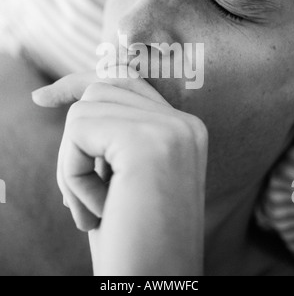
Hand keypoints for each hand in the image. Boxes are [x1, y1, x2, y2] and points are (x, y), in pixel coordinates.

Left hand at [33, 68, 207, 275]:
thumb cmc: (132, 241)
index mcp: (183, 131)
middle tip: (82, 198)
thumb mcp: (120, 179)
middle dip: (74, 142)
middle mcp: (184, 124)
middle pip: (100, 91)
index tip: (43, 98)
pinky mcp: (147, 141)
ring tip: (95, 209)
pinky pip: (80, 131)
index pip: (126, 83)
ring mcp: (171, 129)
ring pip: (85, 110)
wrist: (154, 288)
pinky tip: (99, 211)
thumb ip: (111, 134)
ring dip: (74, 164)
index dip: (80, 83)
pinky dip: (73, 174)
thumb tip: (74, 96)